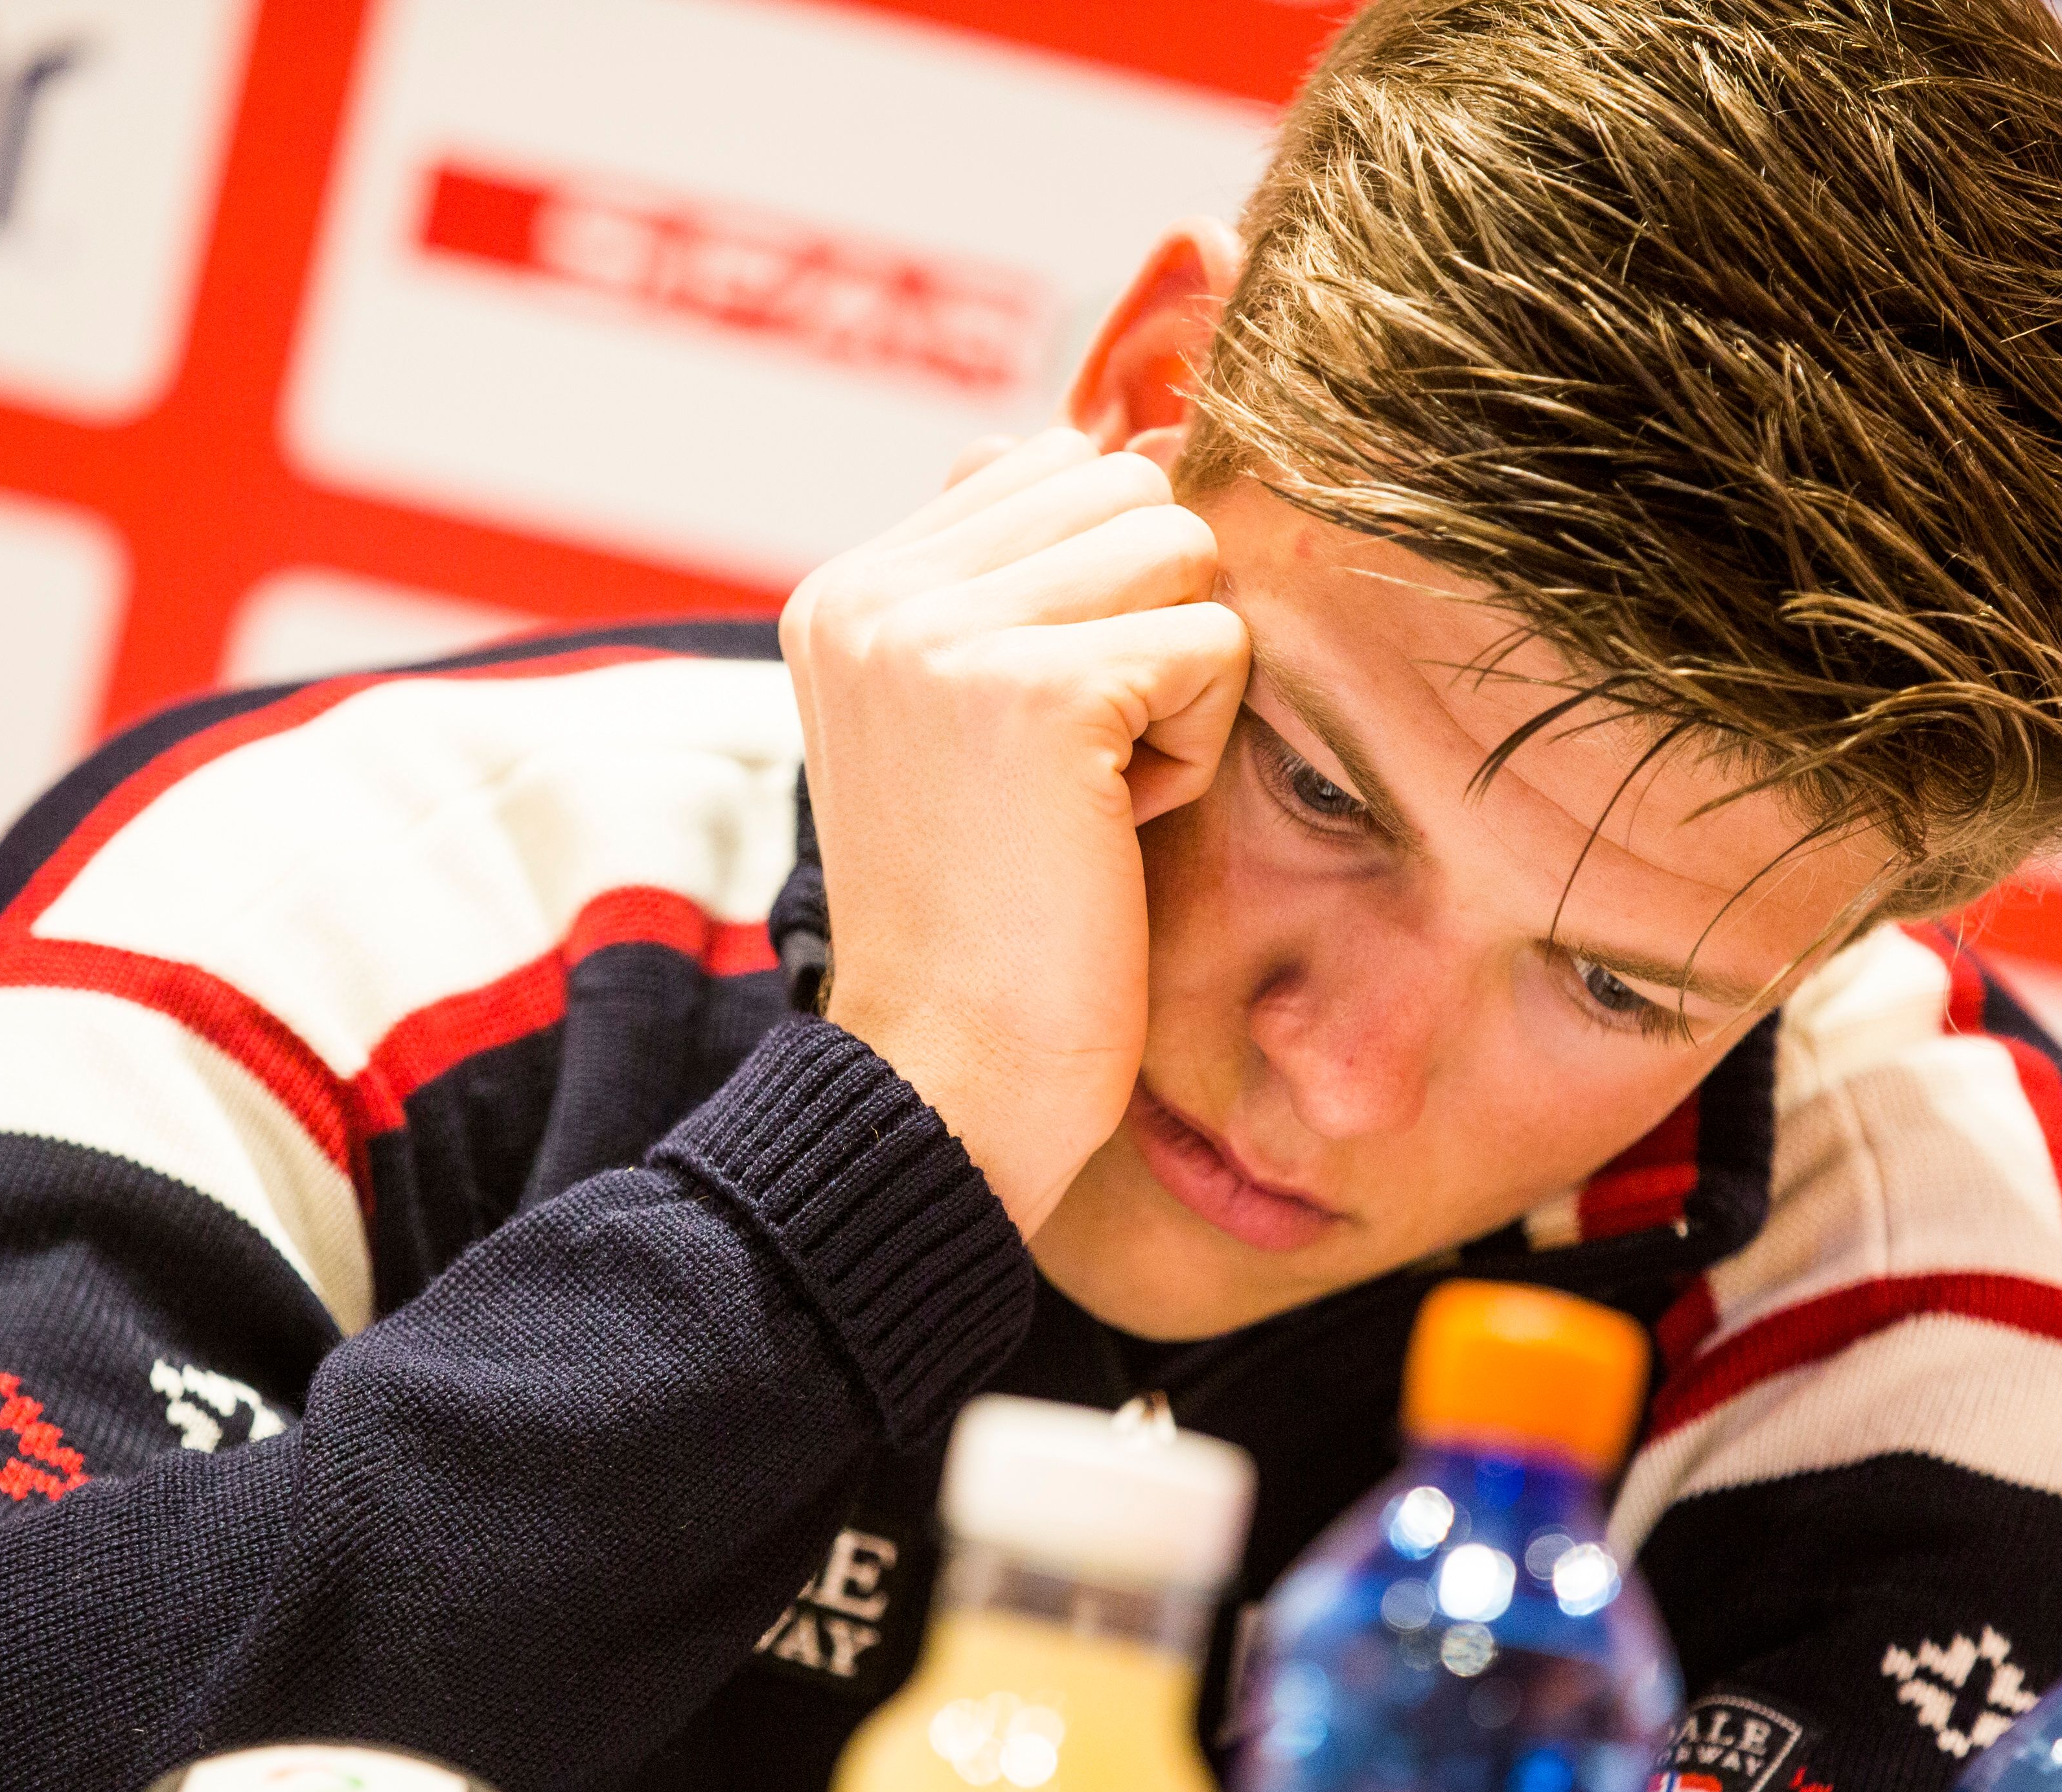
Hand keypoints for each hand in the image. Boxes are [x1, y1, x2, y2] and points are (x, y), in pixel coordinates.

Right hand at [785, 429, 1247, 1234]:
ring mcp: (944, 633)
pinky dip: (1195, 745)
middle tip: (1079, 767)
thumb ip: (998, 578)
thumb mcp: (957, 724)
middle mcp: (876, 592)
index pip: (1046, 461)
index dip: (1097, 596)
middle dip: (1145, 621)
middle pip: (1123, 486)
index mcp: (849, 591)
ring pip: (1177, 545)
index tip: (1040, 738)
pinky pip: (1212, 640)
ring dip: (1178, 676)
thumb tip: (1097, 440)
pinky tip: (1117, 827)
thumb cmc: (984, 922)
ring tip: (1098, 791)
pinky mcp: (1035, 691)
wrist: (946, 1080)